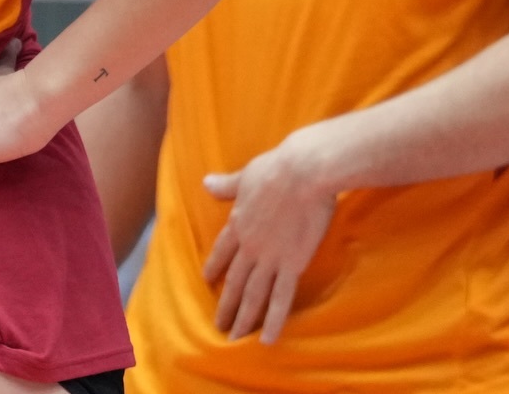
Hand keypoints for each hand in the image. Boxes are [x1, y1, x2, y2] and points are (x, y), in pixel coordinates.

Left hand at [202, 129, 337, 342]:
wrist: (302, 172)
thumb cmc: (276, 169)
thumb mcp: (245, 176)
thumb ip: (227, 185)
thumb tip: (206, 183)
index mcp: (238, 222)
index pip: (222, 250)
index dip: (214, 265)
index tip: (207, 279)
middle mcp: (250, 245)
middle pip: (235, 280)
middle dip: (225, 305)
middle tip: (218, 325)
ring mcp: (269, 257)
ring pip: (253, 295)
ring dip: (243, 319)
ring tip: (235, 339)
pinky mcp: (292, 265)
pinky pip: (281, 299)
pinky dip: (274, 321)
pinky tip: (268, 339)